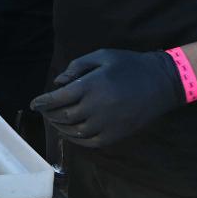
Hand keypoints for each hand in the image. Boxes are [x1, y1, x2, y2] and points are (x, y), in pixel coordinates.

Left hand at [30, 49, 184, 148]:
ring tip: (55, 121)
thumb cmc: (129, 64)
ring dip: (61, 128)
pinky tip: (71, 133)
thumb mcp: (102, 56)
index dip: (43, 102)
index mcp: (92, 86)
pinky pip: (91, 142)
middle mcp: (97, 107)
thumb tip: (58, 83)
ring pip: (76, 132)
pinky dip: (77, 140)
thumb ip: (77, 67)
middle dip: (50, 114)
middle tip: (44, 111)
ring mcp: (108, 123)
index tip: (34, 104)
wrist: (162, 82)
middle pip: (64, 116)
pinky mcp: (117, 134)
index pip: (59, 98)